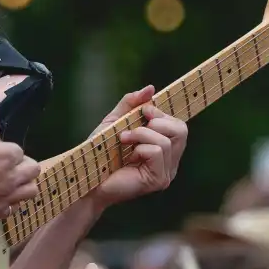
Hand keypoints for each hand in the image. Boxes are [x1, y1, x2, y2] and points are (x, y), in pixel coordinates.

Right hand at [0, 81, 39, 225]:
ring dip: (24, 185)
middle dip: (24, 166)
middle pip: (33, 170)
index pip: (19, 151)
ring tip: (10, 184)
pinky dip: (8, 203)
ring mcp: (5, 198)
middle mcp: (11, 177)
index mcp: (5, 156)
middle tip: (11, 166)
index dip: (8, 151)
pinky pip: (12, 208)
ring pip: (31, 191)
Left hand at [92, 90, 188, 205]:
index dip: (162, 113)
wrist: (86, 179)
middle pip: (182, 130)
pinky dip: (141, 147)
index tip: (143, 111)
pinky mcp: (158, 180)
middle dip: (157, 121)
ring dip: (142, 134)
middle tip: (134, 127)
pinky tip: (128, 156)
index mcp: (165, 150)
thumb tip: (151, 88)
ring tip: (124, 140)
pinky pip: (158, 152)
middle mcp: (170, 162)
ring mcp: (166, 173)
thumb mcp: (115, 122)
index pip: (179, 125)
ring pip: (167, 141)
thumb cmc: (100, 154)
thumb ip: (131, 104)